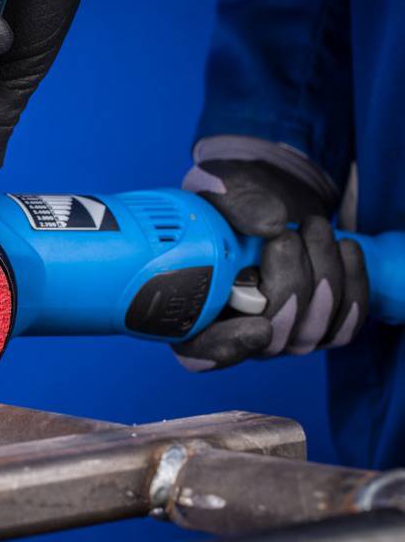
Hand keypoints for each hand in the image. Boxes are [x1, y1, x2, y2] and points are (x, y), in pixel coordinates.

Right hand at [172, 153, 368, 371]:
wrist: (264, 201)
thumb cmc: (228, 201)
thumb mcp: (215, 188)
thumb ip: (231, 202)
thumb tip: (271, 225)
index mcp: (190, 308)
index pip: (200, 353)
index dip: (228, 347)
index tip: (258, 327)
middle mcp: (231, 332)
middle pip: (269, 338)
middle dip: (290, 284)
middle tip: (285, 236)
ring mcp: (276, 336)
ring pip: (311, 330)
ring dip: (323, 272)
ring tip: (313, 227)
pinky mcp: (315, 329)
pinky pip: (344, 326)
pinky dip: (352, 283)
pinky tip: (342, 249)